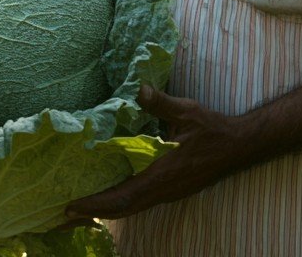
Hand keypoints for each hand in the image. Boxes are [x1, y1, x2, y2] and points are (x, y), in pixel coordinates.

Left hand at [62, 85, 254, 223]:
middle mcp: (163, 190)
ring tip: (78, 207)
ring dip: (104, 209)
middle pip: (123, 209)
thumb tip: (139, 89)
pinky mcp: (170, 189)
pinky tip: (106, 194)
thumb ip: (160, 103)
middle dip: (93, 212)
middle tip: (62, 213)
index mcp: (164, 176)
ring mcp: (168, 192)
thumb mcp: (187, 111)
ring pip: (131, 207)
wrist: (239, 146)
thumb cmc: (213, 129)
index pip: (125, 197)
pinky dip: (119, 201)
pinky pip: (139, 201)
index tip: (71, 207)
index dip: (97, 204)